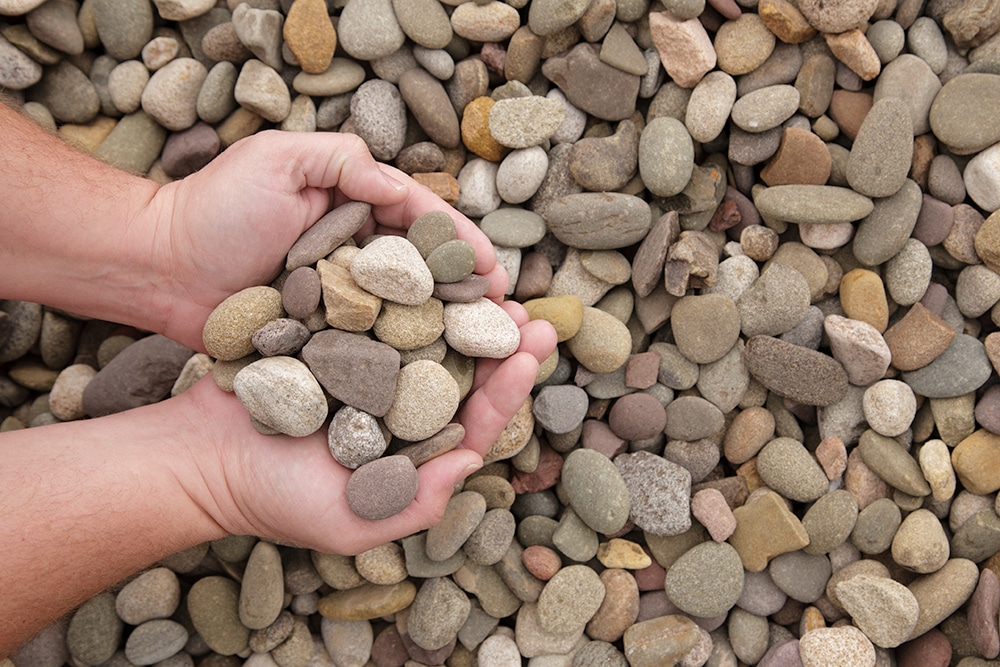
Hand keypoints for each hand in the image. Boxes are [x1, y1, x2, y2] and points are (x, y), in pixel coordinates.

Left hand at [146, 130, 506, 350]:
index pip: (419, 225)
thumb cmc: (213, 208)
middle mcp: (353, 256)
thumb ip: (342, 162)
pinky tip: (432, 379)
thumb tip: (402, 189)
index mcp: (352, 209)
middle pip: (423, 274)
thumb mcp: (277, 159)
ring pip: (404, 315)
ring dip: (448, 332)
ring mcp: (338, 300)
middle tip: (506, 319)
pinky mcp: (319, 337)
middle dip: (468, 294)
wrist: (158, 268)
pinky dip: (403, 361)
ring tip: (485, 354)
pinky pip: (368, 348)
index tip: (493, 272)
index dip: (460, 246)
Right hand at [182, 303, 555, 554]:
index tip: (531, 356)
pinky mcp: (331, 336)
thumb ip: (414, 502)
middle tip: (531, 315)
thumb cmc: (272, 498)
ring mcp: (364, 369)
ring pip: (424, 334)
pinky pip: (374, 311)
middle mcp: (394, 408)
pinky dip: (402, 288)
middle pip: (459, 372)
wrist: (197, 456)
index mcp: (408, 451)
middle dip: (498, 343)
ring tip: (492, 280)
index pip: (470, 423)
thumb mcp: (348, 522)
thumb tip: (474, 461)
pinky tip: (427, 263)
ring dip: (460, 308)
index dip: (506, 391)